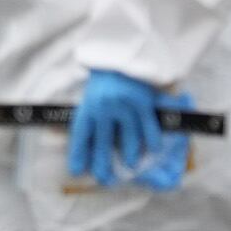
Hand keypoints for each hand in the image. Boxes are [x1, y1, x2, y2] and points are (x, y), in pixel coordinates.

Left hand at [66, 68, 192, 189]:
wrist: (125, 51)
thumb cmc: (107, 76)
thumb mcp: (92, 94)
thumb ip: (91, 115)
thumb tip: (89, 142)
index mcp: (89, 106)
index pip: (80, 136)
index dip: (78, 155)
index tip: (77, 171)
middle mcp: (104, 109)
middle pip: (103, 144)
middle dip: (104, 165)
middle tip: (106, 179)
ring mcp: (124, 106)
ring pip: (128, 139)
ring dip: (130, 155)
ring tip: (131, 165)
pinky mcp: (143, 102)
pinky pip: (149, 127)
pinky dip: (152, 140)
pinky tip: (153, 149)